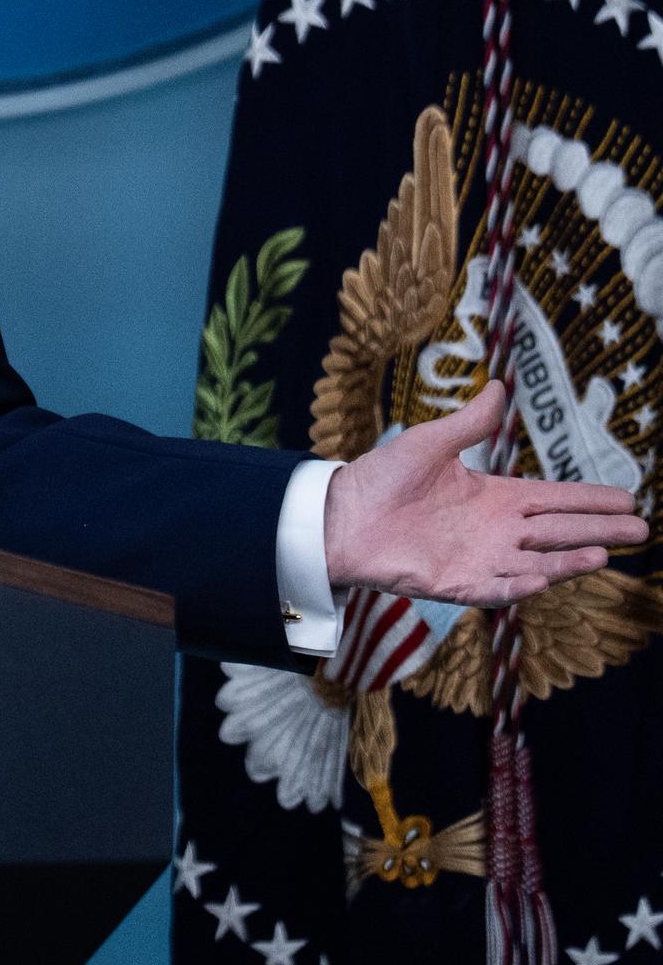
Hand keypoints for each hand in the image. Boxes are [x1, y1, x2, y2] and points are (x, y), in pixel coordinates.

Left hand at [324, 383, 647, 604]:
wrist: (339, 514)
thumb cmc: (382, 477)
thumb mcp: (430, 442)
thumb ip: (469, 422)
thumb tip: (497, 385)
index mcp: (495, 497)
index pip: (555, 498)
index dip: (590, 500)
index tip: (629, 498)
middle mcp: (496, 531)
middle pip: (558, 531)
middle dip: (599, 530)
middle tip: (641, 530)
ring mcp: (479, 558)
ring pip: (537, 562)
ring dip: (569, 561)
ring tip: (603, 553)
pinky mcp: (455, 582)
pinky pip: (494, 587)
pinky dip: (518, 585)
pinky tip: (542, 578)